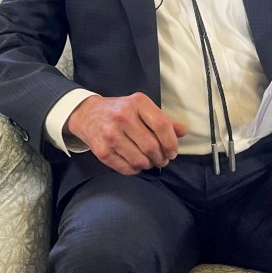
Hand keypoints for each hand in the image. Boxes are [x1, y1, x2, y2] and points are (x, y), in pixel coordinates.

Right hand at [64, 92, 187, 174]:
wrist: (87, 114)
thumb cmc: (120, 111)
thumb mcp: (142, 108)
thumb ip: (163, 120)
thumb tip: (184, 131)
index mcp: (137, 103)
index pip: (161, 125)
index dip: (171, 142)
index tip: (173, 151)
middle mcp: (122, 117)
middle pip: (151, 146)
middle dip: (162, 157)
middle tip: (163, 160)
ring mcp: (110, 134)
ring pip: (139, 160)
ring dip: (149, 165)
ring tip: (150, 162)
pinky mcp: (102, 151)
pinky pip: (126, 168)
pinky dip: (135, 170)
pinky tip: (137, 164)